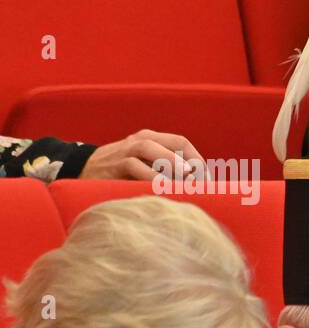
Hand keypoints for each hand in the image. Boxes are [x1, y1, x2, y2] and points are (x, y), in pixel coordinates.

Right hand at [82, 130, 204, 181]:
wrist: (82, 170)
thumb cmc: (122, 173)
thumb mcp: (146, 166)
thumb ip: (167, 171)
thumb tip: (197, 185)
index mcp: (152, 138)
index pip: (182, 143)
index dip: (198, 161)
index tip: (208, 182)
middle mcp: (140, 140)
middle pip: (174, 143)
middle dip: (192, 162)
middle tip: (202, 183)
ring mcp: (126, 150)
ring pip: (152, 149)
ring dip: (173, 164)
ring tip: (187, 180)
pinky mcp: (114, 164)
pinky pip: (134, 166)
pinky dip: (151, 177)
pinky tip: (163, 188)